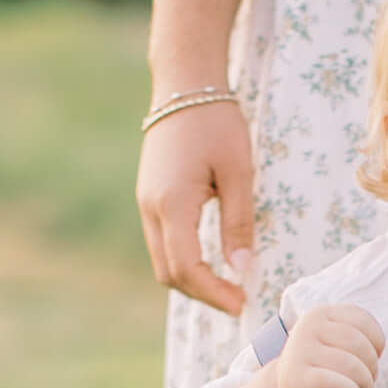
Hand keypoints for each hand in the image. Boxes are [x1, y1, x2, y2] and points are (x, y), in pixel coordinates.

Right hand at [136, 101, 254, 315]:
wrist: (184, 85)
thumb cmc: (216, 122)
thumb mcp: (238, 171)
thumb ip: (238, 222)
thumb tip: (242, 268)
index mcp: (172, 203)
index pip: (188, 267)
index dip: (214, 293)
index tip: (242, 302)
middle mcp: (150, 208)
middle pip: (170, 272)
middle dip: (202, 293)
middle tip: (238, 298)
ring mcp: (145, 204)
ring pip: (163, 261)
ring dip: (193, 280)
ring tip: (228, 285)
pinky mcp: (149, 198)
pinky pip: (162, 243)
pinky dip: (185, 261)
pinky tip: (212, 261)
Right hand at [276, 306, 385, 387]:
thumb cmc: (324, 366)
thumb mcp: (338, 342)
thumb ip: (358, 335)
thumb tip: (378, 350)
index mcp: (319, 313)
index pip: (362, 320)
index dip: (377, 341)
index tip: (376, 357)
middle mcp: (307, 327)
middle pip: (358, 344)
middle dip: (372, 367)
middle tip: (370, 382)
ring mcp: (299, 352)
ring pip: (351, 365)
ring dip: (367, 384)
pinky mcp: (296, 379)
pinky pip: (335, 384)